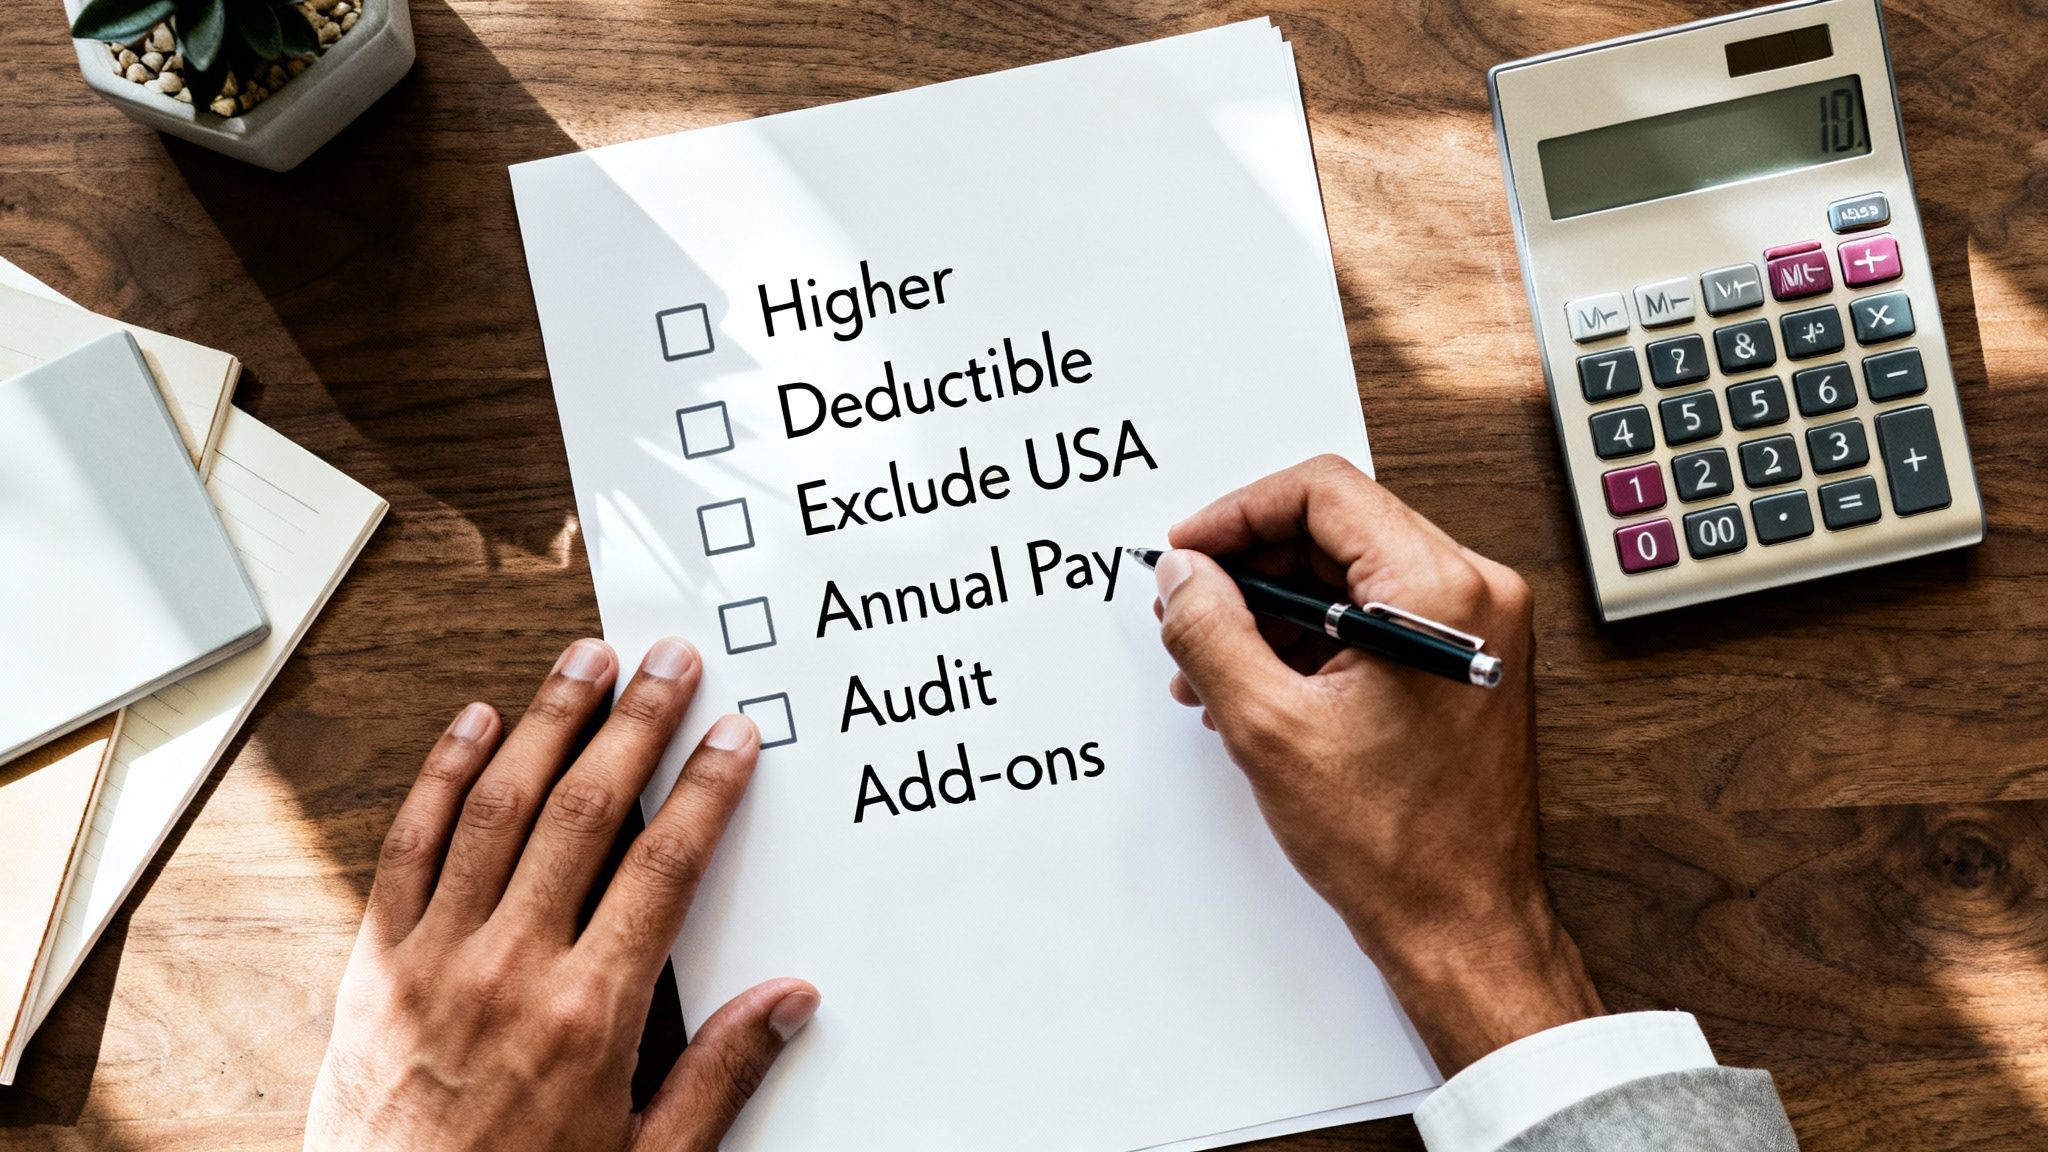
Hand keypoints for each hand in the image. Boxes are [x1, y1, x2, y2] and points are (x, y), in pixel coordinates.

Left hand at [306, 637, 818, 1150]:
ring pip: (497, 807)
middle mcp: (509, 968)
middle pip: (585, 811)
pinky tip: (473, 725)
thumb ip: (720, 1075)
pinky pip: (408, 847)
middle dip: (637, 724)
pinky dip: (441, 776)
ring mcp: (433, 958)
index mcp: (588, 1014)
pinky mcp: (373, 966)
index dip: (706, 789)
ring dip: (546, 722)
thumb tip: (791, 1000)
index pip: (665, 866)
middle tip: (669, 661)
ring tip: (584, 661)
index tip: (733, 737)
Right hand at [1153, 455, 1599, 1073]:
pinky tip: (1256, 685)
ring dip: (1273, 608)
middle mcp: (1474, 595)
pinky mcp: (1465, 663)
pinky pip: (1375, 616)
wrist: (1464, 924)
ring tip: (1210, 664)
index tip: (1188, 552)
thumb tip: (1183, 574)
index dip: (1237, 513)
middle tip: (1187, 606)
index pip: (1324, 492)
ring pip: (1351, 573)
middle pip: (1337, 528)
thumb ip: (1213, 632)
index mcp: (1440, 592)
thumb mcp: (1269, 728)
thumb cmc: (1398, 845)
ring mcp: (1477, 629)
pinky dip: (1311, 639)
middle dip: (1249, 567)